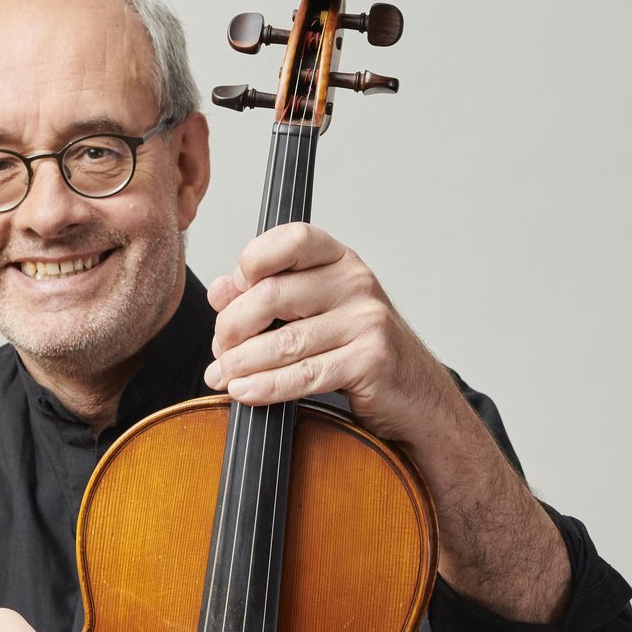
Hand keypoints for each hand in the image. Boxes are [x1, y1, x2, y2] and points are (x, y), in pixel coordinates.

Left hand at [202, 223, 452, 446]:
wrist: (412, 392)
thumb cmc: (355, 349)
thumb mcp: (311, 312)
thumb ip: (265, 295)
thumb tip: (218, 289)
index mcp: (339, 260)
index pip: (291, 239)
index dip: (251, 262)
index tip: (229, 294)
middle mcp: (356, 282)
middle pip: (273, 295)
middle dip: (232, 327)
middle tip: (219, 351)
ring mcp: (367, 321)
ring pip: (284, 341)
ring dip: (241, 363)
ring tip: (220, 377)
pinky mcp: (370, 361)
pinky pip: (304, 374)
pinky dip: (266, 387)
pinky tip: (243, 392)